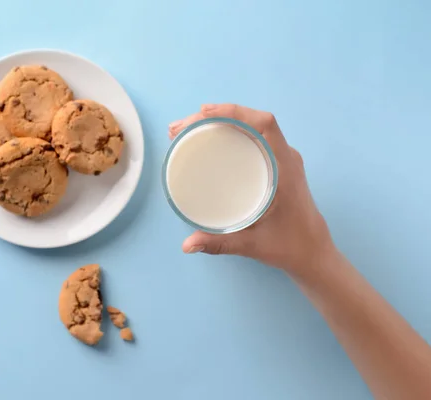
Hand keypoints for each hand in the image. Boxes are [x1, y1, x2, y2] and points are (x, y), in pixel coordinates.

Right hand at [168, 104, 332, 274]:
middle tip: (178, 129)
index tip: (203, 113)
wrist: (313, 253)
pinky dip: (228, 134)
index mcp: (285, 167)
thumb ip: (220, 244)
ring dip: (219, 123)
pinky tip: (207, 141)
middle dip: (214, 117)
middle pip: (251, 121)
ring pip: (250, 128)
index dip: (235, 111)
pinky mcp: (275, 165)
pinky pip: (252, 139)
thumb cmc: (289, 246)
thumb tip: (187, 245)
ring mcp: (281, 159)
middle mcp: (284, 157)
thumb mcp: (253, 244)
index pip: (264, 124)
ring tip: (185, 131)